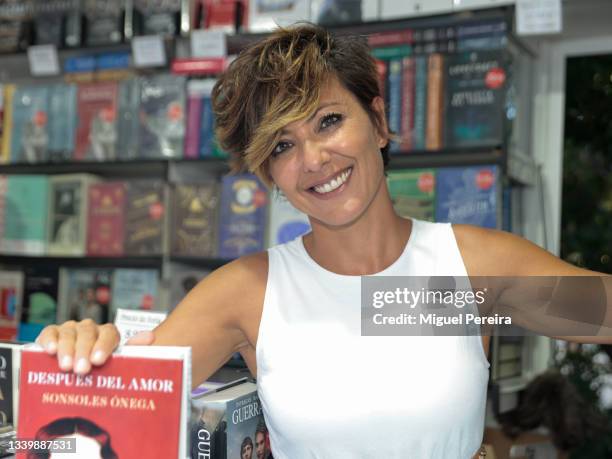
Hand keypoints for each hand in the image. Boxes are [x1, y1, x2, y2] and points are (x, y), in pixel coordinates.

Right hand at [36, 320, 153, 374]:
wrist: (79, 370)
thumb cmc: (101, 368)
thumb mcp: (117, 363)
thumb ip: (132, 351)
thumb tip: (150, 338)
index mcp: (108, 334)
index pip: (109, 333)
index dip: (104, 346)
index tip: (99, 360)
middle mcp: (90, 329)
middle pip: (87, 334)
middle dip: (84, 351)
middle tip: (82, 369)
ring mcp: (71, 329)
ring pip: (69, 334)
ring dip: (67, 350)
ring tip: (66, 367)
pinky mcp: (52, 333)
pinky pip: (50, 332)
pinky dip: (50, 340)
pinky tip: (50, 351)